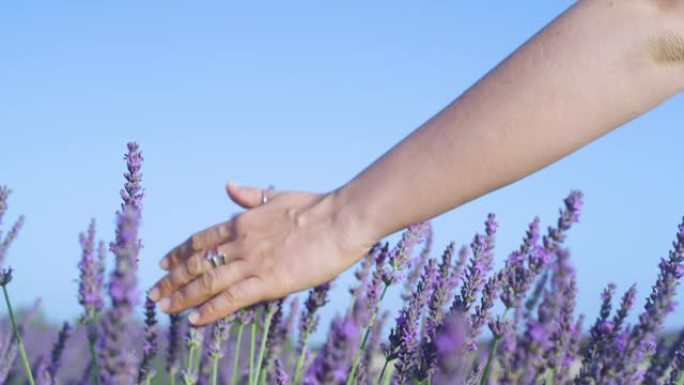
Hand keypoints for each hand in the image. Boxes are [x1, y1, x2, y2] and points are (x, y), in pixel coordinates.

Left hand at [148, 182, 374, 325]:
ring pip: (207, 282)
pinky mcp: (268, 282)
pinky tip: (194, 320)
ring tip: (164, 307)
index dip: (179, 253)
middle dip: (172, 279)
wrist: (340, 219)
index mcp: (242, 222)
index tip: (163, 263)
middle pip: (196, 263)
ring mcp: (252, 263)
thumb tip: (229, 186)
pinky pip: (231, 299)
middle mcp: (240, 242)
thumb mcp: (277, 195)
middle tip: (154, 292)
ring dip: (182, 296)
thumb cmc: (316, 207)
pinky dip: (210, 310)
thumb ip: (250, 195)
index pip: (201, 240)